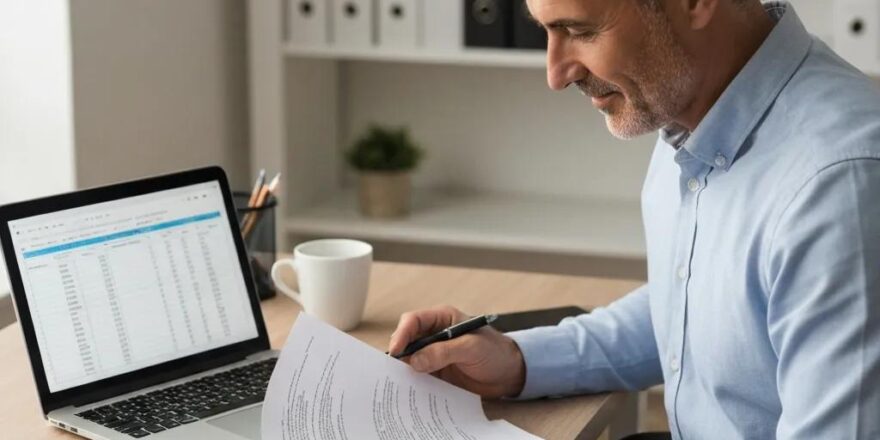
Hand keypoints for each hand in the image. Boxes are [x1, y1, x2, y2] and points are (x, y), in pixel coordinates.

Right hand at [388, 305, 525, 398]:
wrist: (510, 373)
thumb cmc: (496, 352)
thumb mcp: (471, 348)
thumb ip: (443, 352)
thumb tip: (415, 361)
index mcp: (442, 318)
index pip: (413, 321)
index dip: (401, 334)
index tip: (396, 352)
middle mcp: (434, 335)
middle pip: (406, 340)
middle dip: (399, 353)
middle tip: (393, 370)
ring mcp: (434, 354)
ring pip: (409, 359)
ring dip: (404, 369)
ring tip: (399, 382)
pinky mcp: (436, 372)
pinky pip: (418, 376)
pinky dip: (413, 383)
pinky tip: (411, 391)